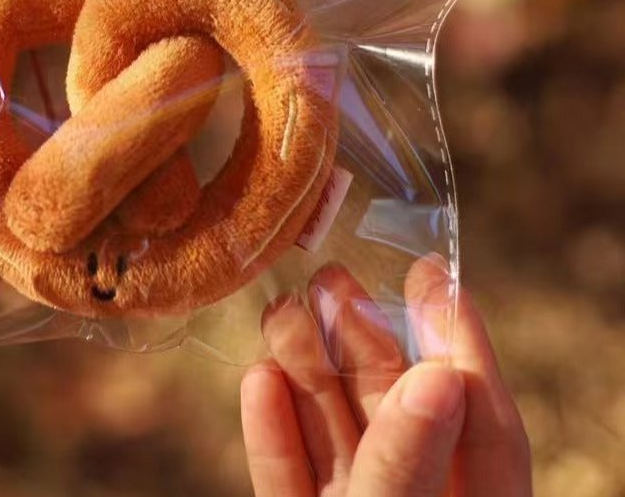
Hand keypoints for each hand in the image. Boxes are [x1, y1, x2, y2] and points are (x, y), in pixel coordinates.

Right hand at [241, 259, 531, 495]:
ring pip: (331, 437)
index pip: (487, 429)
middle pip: (393, 415)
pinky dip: (270, 434)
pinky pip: (286, 481)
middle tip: (330, 279)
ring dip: (303, 367)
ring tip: (283, 312)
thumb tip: (436, 367)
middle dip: (359, 340)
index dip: (461, 344)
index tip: (427, 270)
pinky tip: (259, 379)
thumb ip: (419, 452)